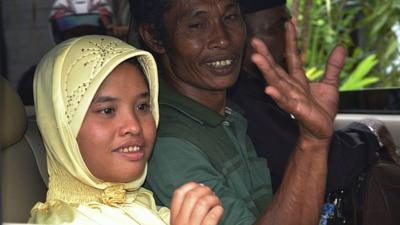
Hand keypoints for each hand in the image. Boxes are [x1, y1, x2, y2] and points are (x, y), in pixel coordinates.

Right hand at [170, 182, 222, 224]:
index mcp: (174, 218)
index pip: (178, 194)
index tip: (199, 186)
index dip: (190, 185)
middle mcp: (181, 221)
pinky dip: (218, 210)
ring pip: (202, 203)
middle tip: (211, 193)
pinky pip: (212, 217)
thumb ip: (185, 211)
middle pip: (191, 196)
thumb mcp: (181, 223)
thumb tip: (200, 189)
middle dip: (204, 190)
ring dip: (212, 199)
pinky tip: (219, 210)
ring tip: (217, 201)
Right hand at [251, 21, 345, 140]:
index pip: (292, 56)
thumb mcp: (330, 84)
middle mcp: (291, 87)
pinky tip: (269, 88)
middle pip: (276, 67)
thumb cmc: (321, 110)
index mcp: (298, 79)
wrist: (322, 131)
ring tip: (256, 58)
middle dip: (265, 54)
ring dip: (266, 70)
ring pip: (276, 81)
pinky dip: (277, 95)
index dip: (291, 40)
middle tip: (255, 41)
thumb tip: (340, 46)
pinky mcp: (296, 110)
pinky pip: (285, 102)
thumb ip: (333, 66)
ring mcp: (292, 98)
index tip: (288, 23)